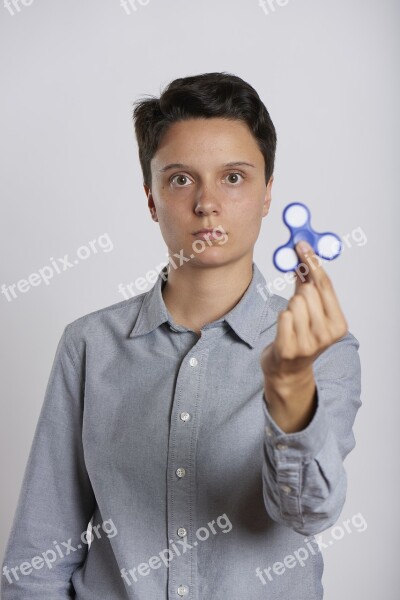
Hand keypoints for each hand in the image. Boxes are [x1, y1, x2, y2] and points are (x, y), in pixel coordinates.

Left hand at [260, 240, 347, 431]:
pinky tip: (284, 329)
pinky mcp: (288, 348)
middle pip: (308, 291)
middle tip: (295, 299)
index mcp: (338, 325)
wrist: (287, 371)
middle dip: (299, 291)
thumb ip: (309, 285)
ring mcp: (308, 343)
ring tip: (292, 322)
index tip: (302, 246)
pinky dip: (281, 318)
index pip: (325, 286)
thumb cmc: (300, 337)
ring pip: (294, 302)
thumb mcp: (311, 312)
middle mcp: (326, 335)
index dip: (312, 262)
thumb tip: (304, 254)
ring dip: (290, 306)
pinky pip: (283, 315)